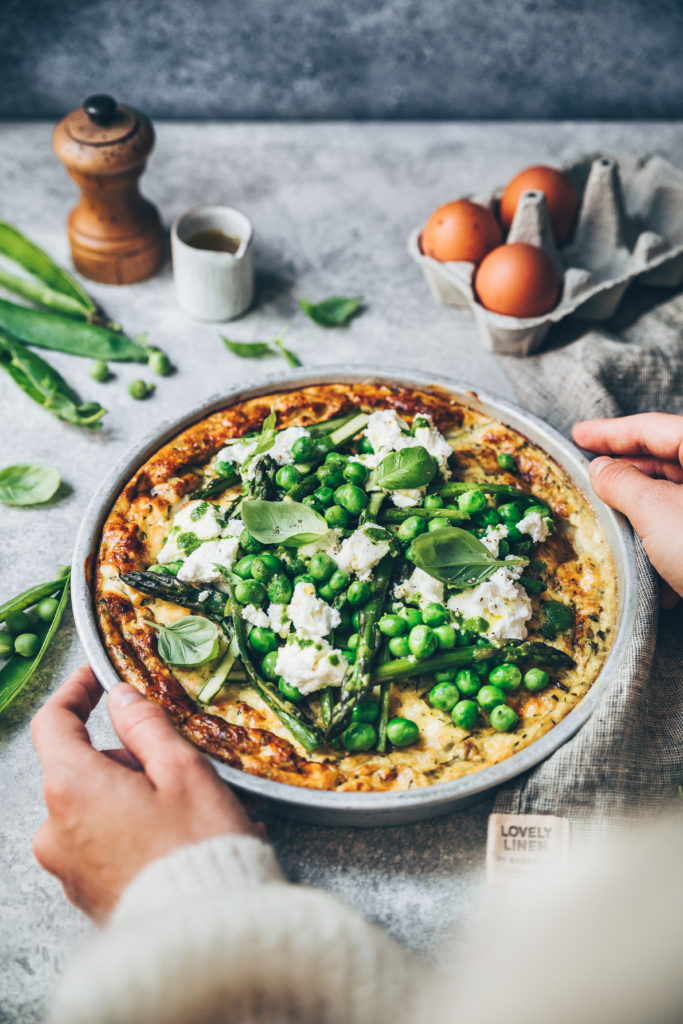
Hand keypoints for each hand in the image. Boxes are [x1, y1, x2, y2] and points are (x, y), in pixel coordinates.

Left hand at [31, 666, 256, 921]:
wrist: (204, 936)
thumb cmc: (196, 848)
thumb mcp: (181, 769)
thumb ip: (145, 724)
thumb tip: (121, 697)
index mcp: (72, 787)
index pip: (52, 722)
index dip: (75, 692)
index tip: (98, 679)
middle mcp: (55, 828)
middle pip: (82, 767)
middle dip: (127, 757)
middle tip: (179, 767)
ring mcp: (66, 865)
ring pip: (94, 805)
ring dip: (134, 795)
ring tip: (191, 813)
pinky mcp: (84, 893)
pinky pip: (102, 842)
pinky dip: (134, 830)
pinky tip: (177, 839)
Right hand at [572, 413, 682, 607]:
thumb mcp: (654, 510)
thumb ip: (622, 482)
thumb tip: (601, 470)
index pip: (653, 428)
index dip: (610, 431)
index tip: (580, 434)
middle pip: (669, 462)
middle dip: (628, 478)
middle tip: (592, 484)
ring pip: (679, 500)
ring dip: (645, 520)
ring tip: (615, 535)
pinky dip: (670, 548)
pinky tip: (654, 577)